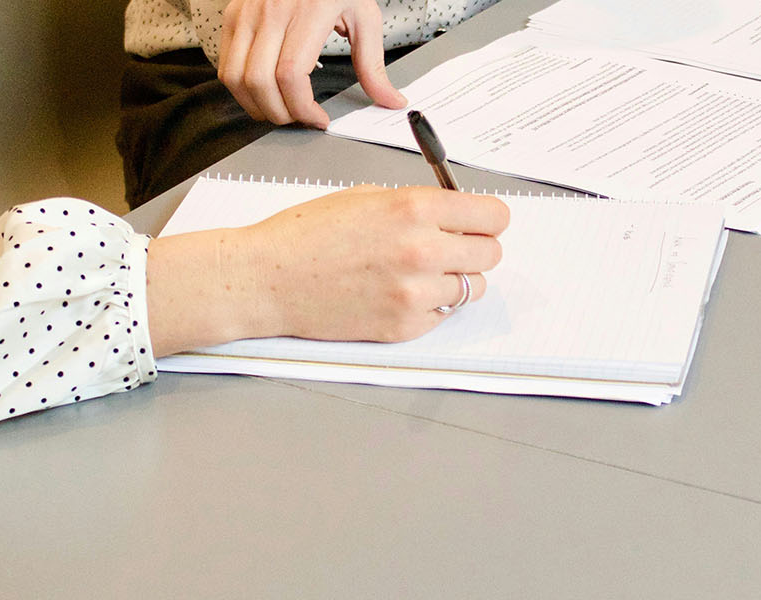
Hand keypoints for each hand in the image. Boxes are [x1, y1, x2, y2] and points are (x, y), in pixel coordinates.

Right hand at [146, 186, 508, 354]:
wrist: (267, 278)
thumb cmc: (307, 234)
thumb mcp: (366, 197)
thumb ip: (417, 205)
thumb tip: (455, 215)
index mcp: (414, 208)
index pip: (493, 216)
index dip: (487, 218)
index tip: (479, 222)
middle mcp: (422, 250)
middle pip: (490, 254)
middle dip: (474, 248)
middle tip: (450, 247)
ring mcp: (415, 294)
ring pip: (472, 288)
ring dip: (455, 279)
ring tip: (420, 273)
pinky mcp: (404, 327)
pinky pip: (443, 315)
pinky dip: (430, 306)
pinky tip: (398, 293)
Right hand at [218, 0, 409, 127]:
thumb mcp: (364, 16)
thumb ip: (373, 64)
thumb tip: (390, 100)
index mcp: (308, 11)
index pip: (291, 74)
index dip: (302, 107)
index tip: (318, 118)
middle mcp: (271, 12)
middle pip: (260, 82)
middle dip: (280, 113)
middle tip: (299, 118)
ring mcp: (247, 13)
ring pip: (235, 78)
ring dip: (256, 105)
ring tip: (280, 110)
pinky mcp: (233, 16)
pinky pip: (226, 65)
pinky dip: (240, 88)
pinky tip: (263, 91)